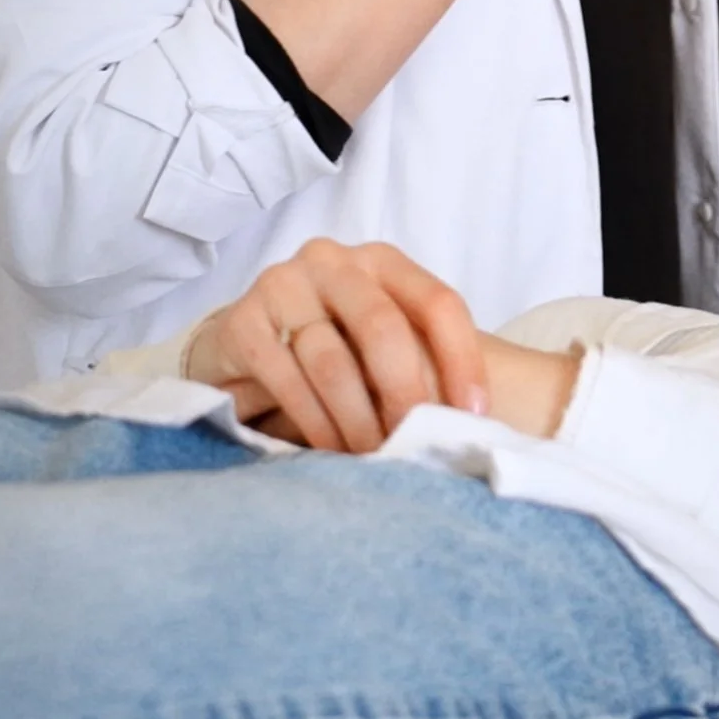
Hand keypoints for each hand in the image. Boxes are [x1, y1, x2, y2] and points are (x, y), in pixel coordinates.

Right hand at [184, 238, 488, 451]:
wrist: (243, 347)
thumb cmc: (330, 347)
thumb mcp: (378, 342)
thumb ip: (418, 361)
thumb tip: (472, 420)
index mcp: (381, 261)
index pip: (437, 302)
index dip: (463, 360)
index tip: (475, 417)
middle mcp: (333, 261)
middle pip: (383, 327)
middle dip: (406, 394)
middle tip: (417, 445)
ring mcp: (283, 285)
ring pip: (333, 360)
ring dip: (358, 420)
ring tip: (374, 457)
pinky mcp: (243, 321)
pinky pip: (286, 377)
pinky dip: (315, 421)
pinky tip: (331, 449)